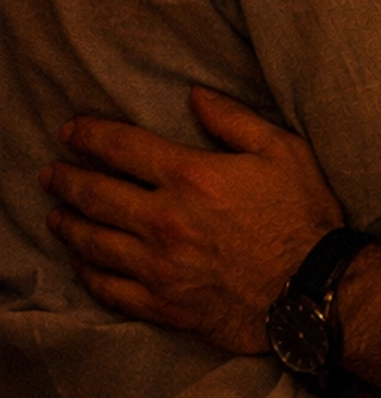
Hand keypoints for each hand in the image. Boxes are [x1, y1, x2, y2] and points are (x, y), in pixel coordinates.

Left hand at [41, 89, 341, 353]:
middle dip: (67, 180)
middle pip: (97, 195)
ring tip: (55, 215)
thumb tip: (195, 94)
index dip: (89, 136)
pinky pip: (111, 289)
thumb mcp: (281, 150)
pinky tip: (81, 265)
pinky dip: (89, 275)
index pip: (122, 148)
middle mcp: (164, 220)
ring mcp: (158, 266)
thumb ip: (233, 119)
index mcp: (191, 176)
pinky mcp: (163, 304)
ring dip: (68, 225)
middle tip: (51, 173)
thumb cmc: (303, 216)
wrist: (312, 291)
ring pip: (94, 243)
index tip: (70, 131)